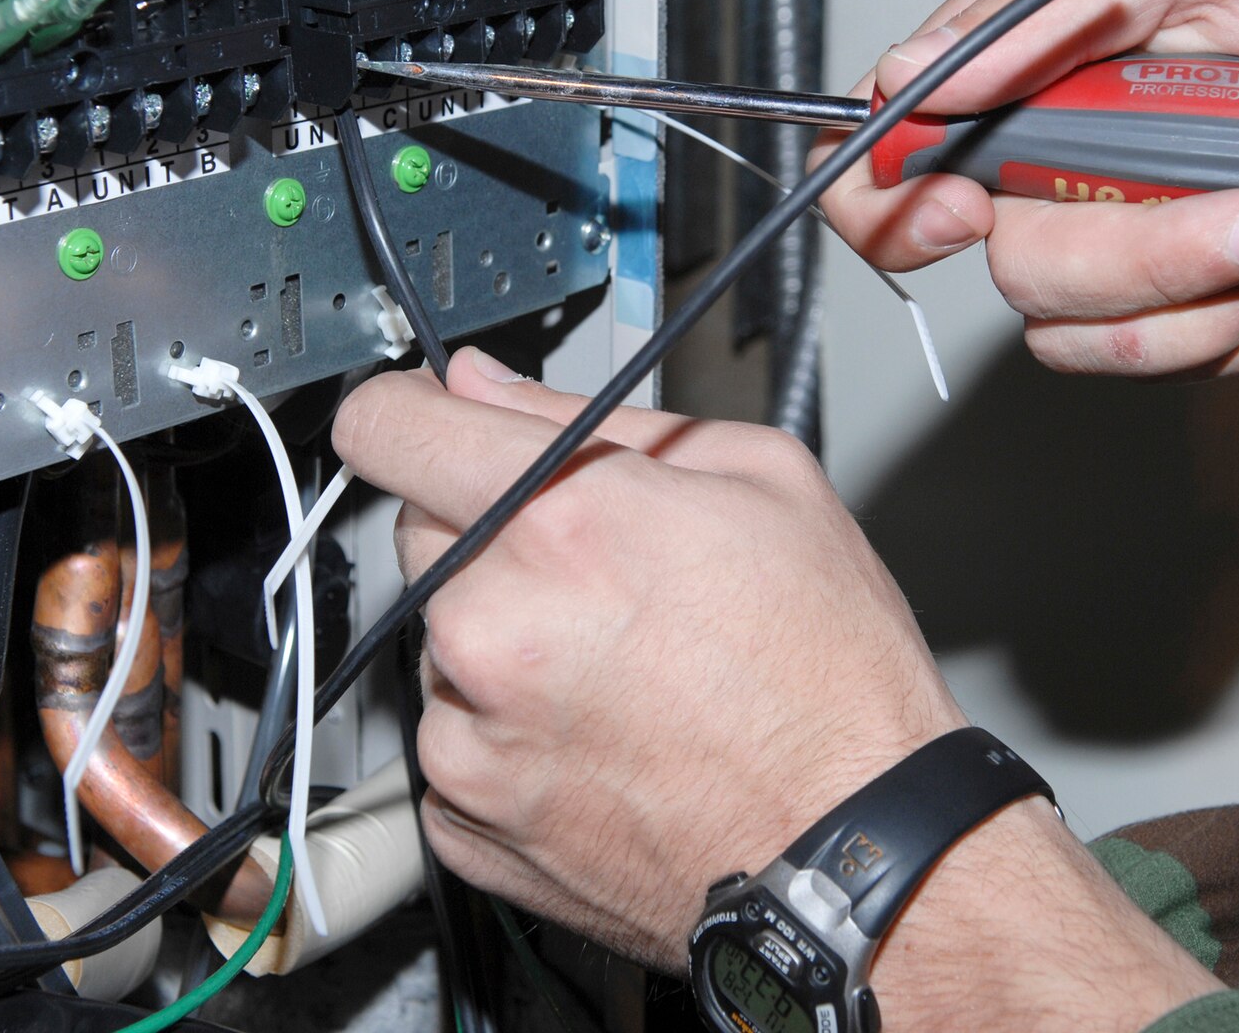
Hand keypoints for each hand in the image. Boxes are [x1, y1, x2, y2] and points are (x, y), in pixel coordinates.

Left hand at [334, 349, 1222, 1028]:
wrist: (851, 852)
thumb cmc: (830, 680)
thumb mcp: (758, 479)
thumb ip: (593, 416)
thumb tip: (486, 387)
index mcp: (556, 523)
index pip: (387, 425)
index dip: (408, 409)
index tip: (424, 422)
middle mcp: (490, 630)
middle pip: (420, 532)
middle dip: (490, 532)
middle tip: (595, 570)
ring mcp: (468, 739)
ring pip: (437, 641)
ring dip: (499, 640)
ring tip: (619, 670)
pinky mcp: (466, 823)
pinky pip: (452, 742)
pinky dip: (504, 734)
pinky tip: (601, 737)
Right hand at [820, 0, 1238, 377]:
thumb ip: (1047, 0)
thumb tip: (912, 75)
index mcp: (1032, 63)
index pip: (896, 153)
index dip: (892, 205)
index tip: (966, 212)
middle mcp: (1065, 156)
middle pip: (1010, 265)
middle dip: (1125, 258)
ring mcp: (1135, 228)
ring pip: (1083, 333)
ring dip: (1196, 295)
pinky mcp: (1207, 289)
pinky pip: (1178, 355)